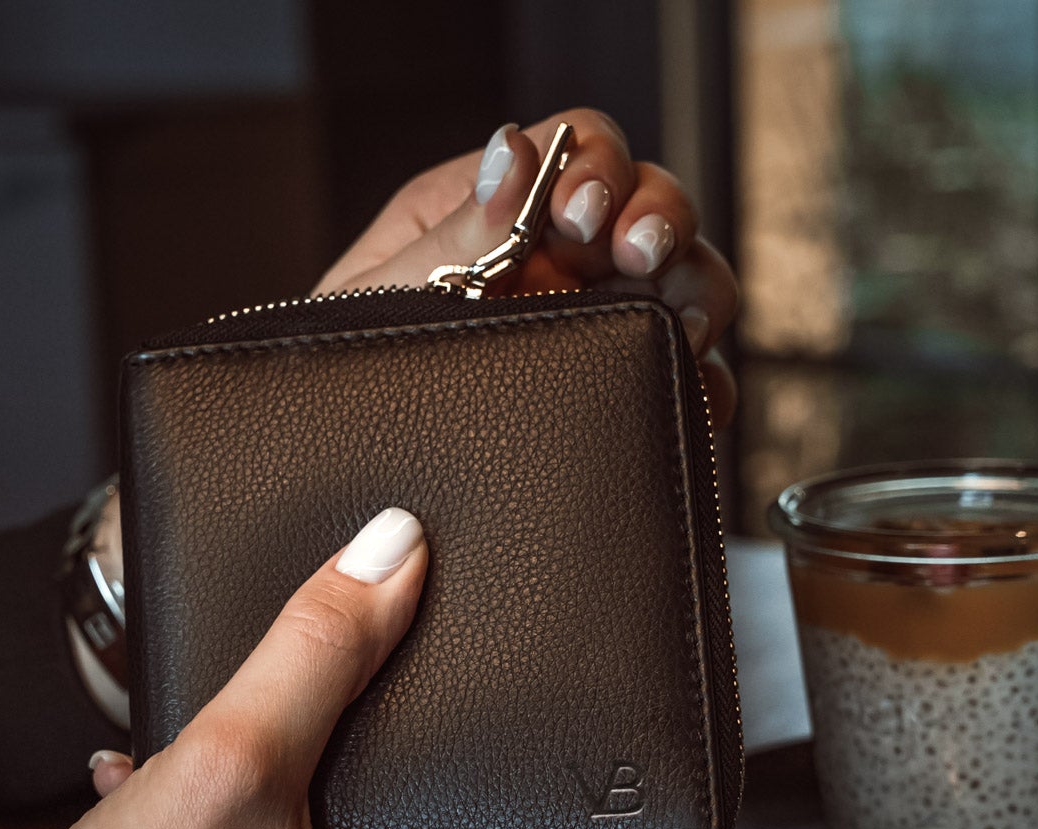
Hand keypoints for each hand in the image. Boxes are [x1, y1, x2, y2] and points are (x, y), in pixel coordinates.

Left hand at [315, 109, 738, 426]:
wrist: (339, 472)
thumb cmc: (337, 383)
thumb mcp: (378, 302)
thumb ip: (450, 233)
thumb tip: (511, 152)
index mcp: (489, 210)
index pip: (576, 146)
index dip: (598, 166)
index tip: (584, 212)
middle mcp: (550, 256)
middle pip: (646, 203)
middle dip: (659, 222)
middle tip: (642, 259)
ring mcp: (589, 321)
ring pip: (680, 281)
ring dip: (693, 295)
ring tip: (679, 329)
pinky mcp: (614, 390)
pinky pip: (684, 378)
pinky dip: (700, 387)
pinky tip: (690, 399)